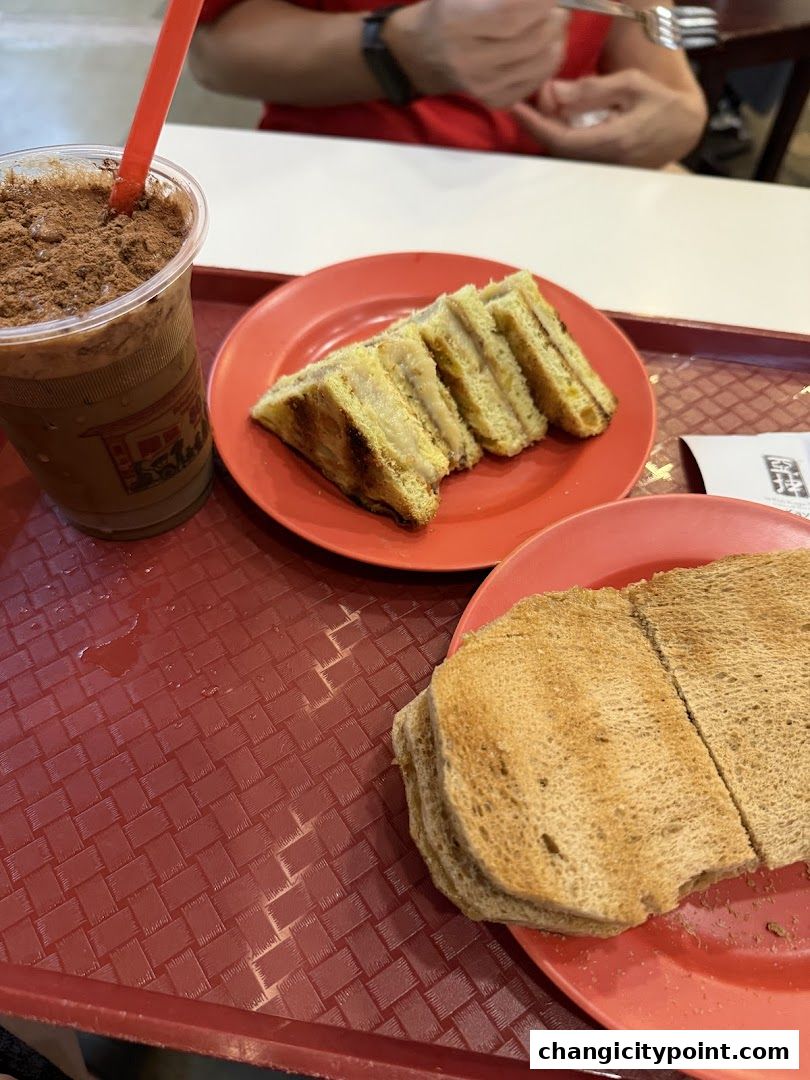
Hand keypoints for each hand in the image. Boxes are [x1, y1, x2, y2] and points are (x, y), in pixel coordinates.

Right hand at [385, 0, 568, 109]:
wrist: (421, 53)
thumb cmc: (446, 10)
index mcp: (457, 24)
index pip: (510, 14)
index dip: (540, 1)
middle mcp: (469, 61)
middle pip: (532, 40)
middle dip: (555, 18)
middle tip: (558, 6)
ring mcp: (483, 86)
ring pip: (541, 63)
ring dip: (557, 39)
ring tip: (553, 23)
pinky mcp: (495, 100)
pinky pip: (537, 81)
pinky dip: (548, 60)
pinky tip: (541, 46)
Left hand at [513, 70, 707, 166]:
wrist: (683, 130)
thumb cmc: (660, 104)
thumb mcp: (631, 85)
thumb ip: (592, 91)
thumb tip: (554, 93)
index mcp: (612, 141)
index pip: (559, 139)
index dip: (534, 124)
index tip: (515, 107)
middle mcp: (604, 164)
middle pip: (556, 150)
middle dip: (540, 124)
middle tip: (535, 100)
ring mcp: (603, 174)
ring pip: (562, 157)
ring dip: (549, 132)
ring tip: (545, 107)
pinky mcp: (603, 176)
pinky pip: (573, 160)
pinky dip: (561, 140)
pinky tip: (560, 121)